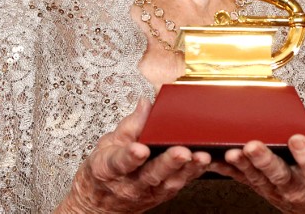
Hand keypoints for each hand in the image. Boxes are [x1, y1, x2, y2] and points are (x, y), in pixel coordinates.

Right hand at [56, 99, 210, 212]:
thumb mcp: (107, 144)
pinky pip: (179, 184)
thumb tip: (146, 102)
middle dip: (169, 163)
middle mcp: (130, 183)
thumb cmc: (105, 169)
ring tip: (200, 157)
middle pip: (151, 174)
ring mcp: (148, 190)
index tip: (140, 149)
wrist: (101, 202)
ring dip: (187, 169)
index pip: (120, 162)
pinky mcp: (162, 194)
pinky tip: (202, 162)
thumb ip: (129, 125)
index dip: (130, 156)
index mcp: (110, 168)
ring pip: (169, 182)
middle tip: (182, 152)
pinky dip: (192, 173)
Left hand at [209, 107, 304, 213]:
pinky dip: (228, 171)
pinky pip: (242, 180)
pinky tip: (217, 161)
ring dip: (243, 165)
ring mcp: (277, 190)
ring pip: (257, 178)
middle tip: (253, 146)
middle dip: (264, 160)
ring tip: (233, 153)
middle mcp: (296, 186)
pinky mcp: (261, 189)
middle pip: (279, 174)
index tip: (297, 138)